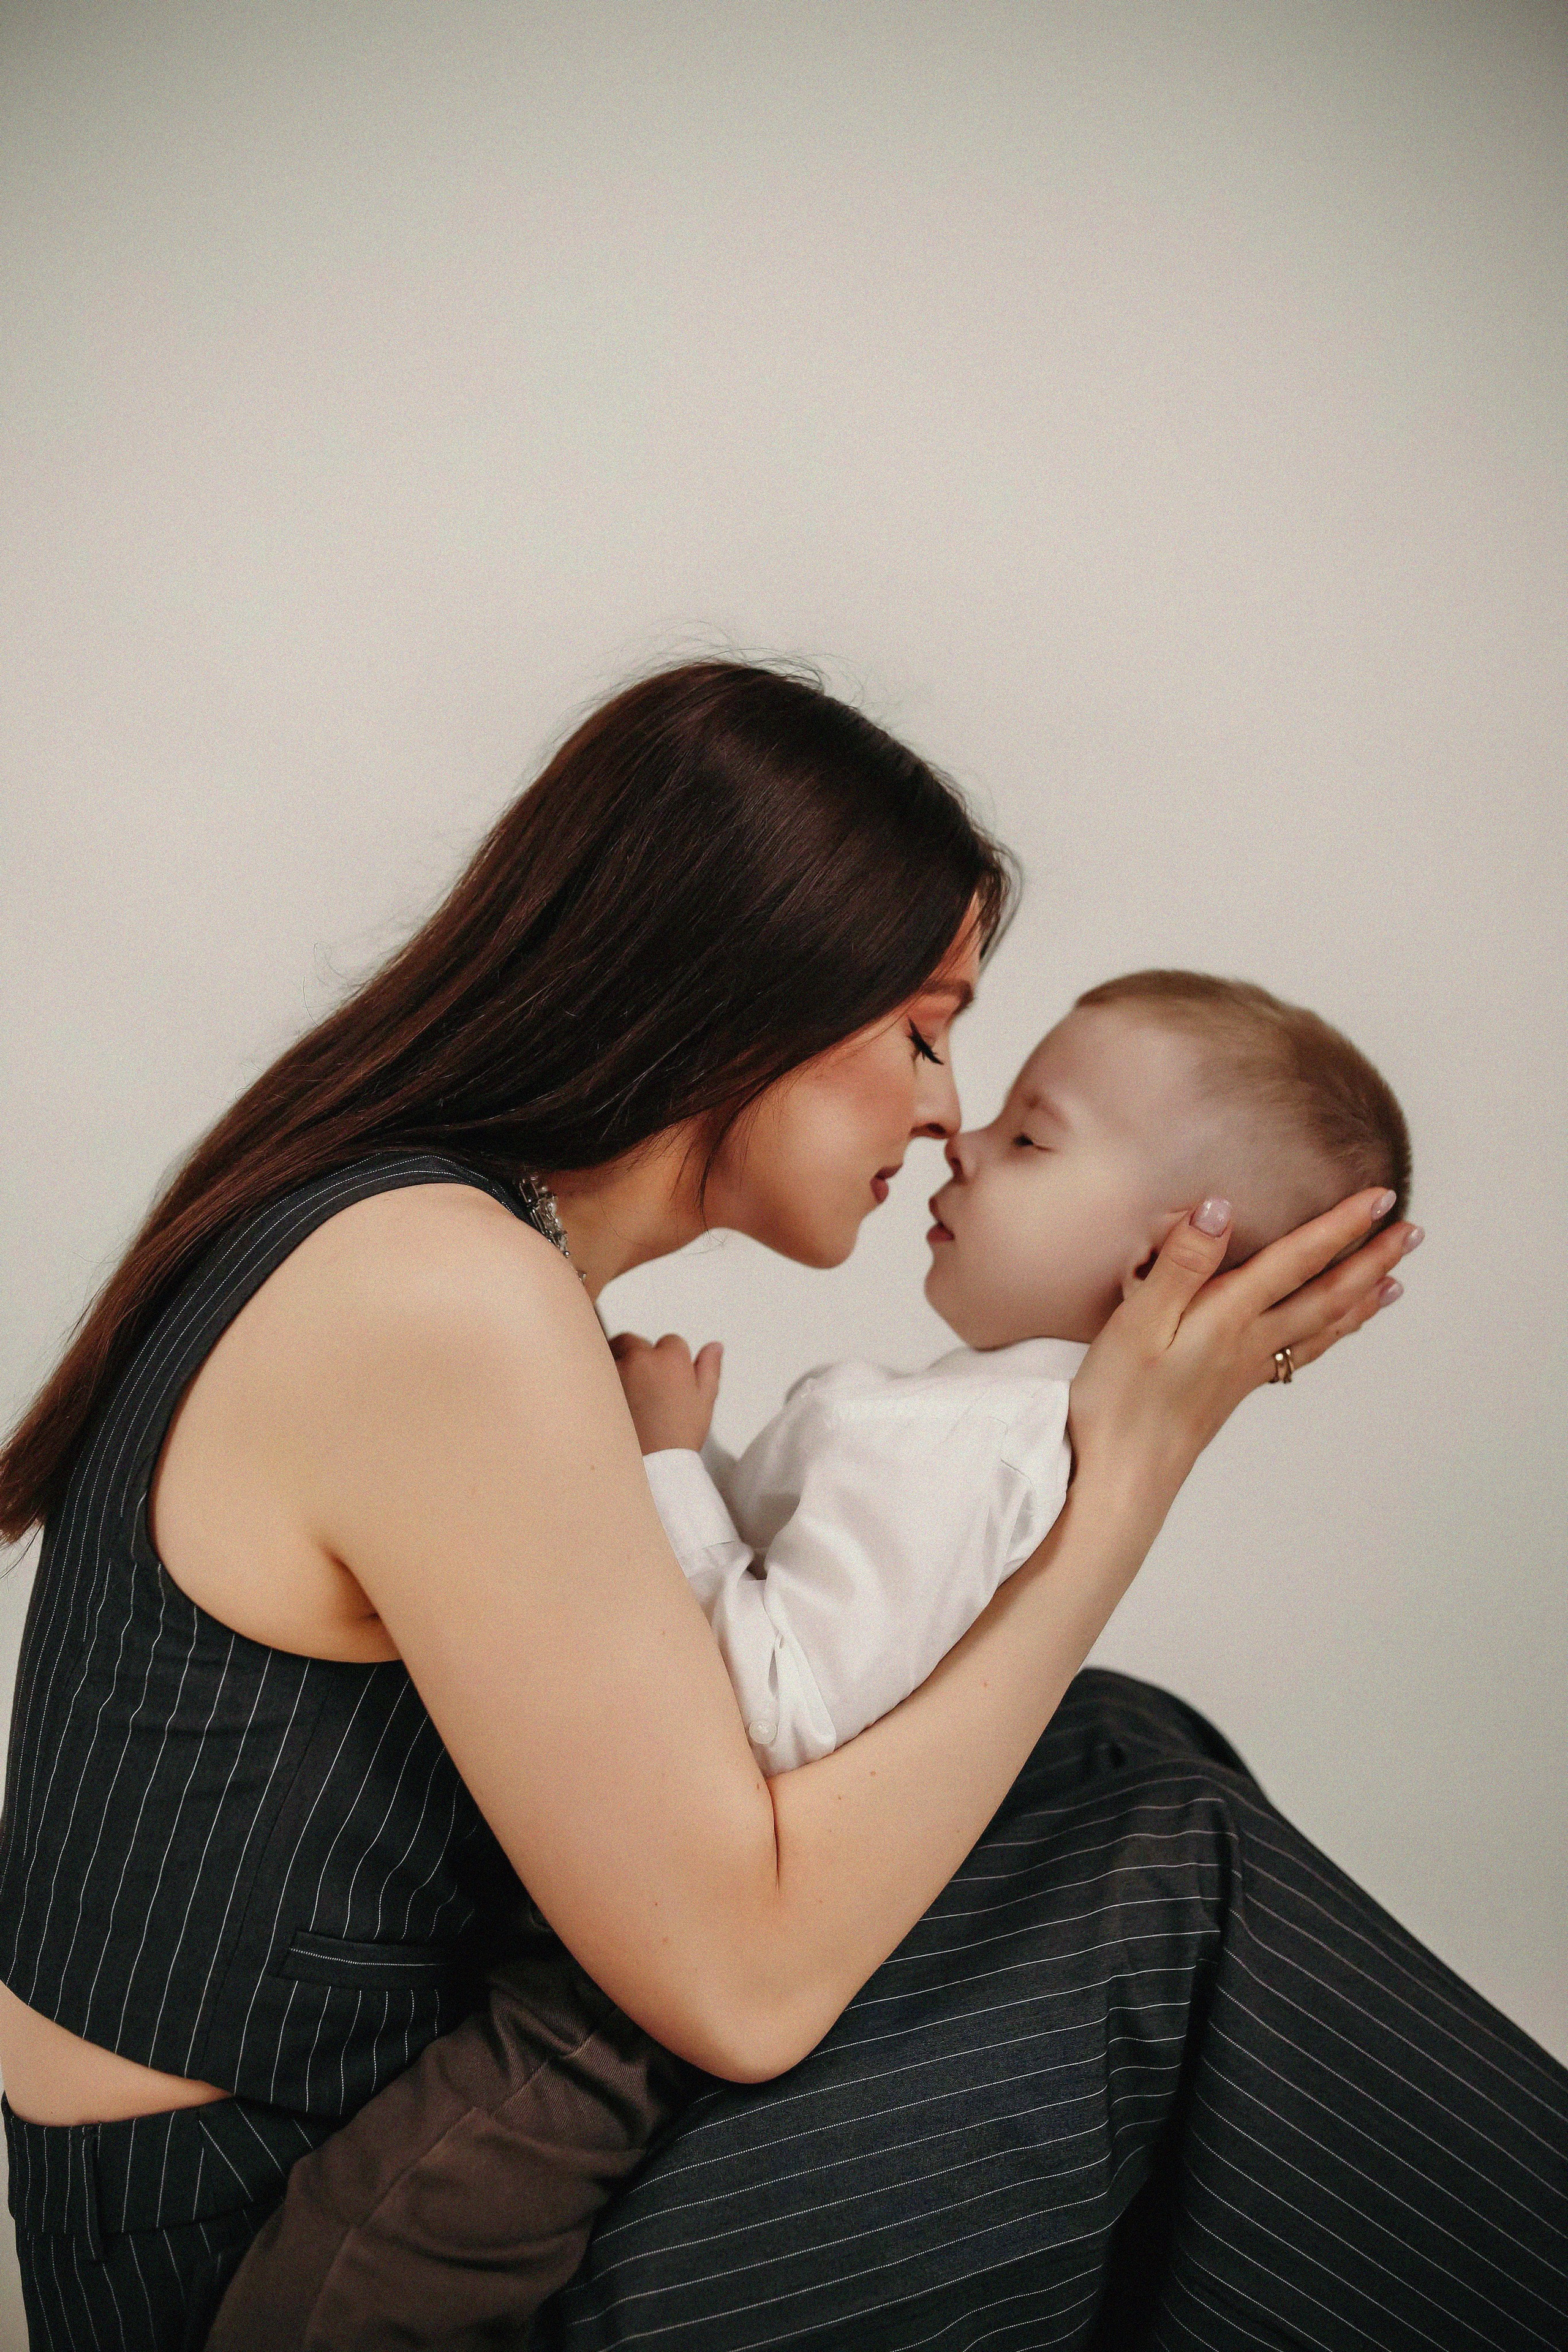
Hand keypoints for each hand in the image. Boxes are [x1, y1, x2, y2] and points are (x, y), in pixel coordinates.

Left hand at [608, 1331, 723, 1454]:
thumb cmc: (678, 1436)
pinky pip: (595, 1372)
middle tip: (644, 1383)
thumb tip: (714, 1347)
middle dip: (639, 1355)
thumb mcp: (704, 1400)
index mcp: (670, 1359)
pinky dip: (601, 1380)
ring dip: (617, 1364)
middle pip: (635, 1342)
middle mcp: (641, 1359)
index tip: (668, 1377)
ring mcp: (616, 1371)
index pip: (670, 1341)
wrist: (652, 1463)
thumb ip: (708, 1367)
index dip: (670, 1359)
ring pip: (612, 1353)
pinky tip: (610, 1399)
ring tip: (626, 1391)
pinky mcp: (597, 1385)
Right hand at [1068, 1189, 1419, 1521]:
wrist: (1121, 1474)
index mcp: (1229, 1317)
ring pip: (1321, 1329)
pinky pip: (1300, 1352)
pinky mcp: (1235, 1388)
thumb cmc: (1121, 1400)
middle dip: (1372, 1261)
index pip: (1298, 1261)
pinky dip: (1329, 1334)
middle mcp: (1250, 1342)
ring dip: (1361, 1300)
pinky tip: (1327, 1333)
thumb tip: (1220, 1207)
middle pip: (1327, 1296)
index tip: (1381, 1197)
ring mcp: (1247, 1369)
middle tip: (1413, 1234)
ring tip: (1394, 1284)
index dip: (1341, 1226)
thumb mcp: (1139, 1320)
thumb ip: (1183, 1263)